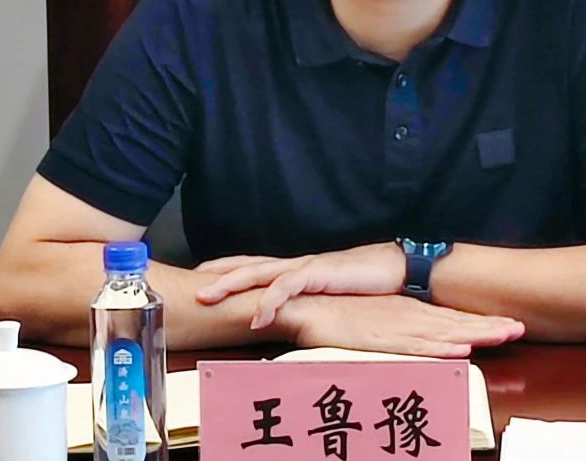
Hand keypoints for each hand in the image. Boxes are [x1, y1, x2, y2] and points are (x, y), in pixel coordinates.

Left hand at [195, 244, 404, 328]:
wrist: (396, 269)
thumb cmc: (364, 284)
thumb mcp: (327, 295)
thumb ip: (306, 302)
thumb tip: (288, 320)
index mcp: (295, 268)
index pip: (252, 265)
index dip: (224, 269)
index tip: (198, 277)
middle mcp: (295, 264)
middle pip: (246, 265)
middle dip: (216, 275)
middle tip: (189, 289)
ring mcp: (305, 266)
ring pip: (259, 273)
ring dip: (232, 285)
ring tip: (210, 299)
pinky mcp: (320, 273)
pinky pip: (288, 286)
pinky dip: (270, 301)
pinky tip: (257, 317)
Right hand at [276, 294, 525, 358]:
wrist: (308, 305)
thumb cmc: (339, 315)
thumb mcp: (378, 322)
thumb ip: (401, 329)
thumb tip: (426, 339)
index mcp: (409, 312)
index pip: (453, 318)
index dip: (482, 321)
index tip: (509, 323)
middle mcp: (408, 318)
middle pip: (456, 324)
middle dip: (489, 326)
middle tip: (520, 327)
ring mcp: (396, 328)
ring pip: (443, 334)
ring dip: (475, 334)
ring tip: (503, 334)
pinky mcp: (381, 340)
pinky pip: (415, 346)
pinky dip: (439, 348)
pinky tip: (460, 349)